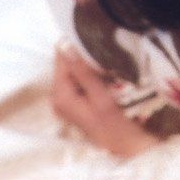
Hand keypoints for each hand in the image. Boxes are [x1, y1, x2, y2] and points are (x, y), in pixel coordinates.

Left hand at [51, 43, 158, 158]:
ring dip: (88, 63)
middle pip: (66, 64)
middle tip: (103, 47)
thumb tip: (66, 46)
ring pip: (73, 70)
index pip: (61, 58)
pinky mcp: (73, 101)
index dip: (76, 45)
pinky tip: (103, 71)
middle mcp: (57, 97)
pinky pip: (78, 78)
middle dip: (83, 55)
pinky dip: (89, 72)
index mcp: (60, 95)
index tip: (92, 35)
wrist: (122, 145)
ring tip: (105, 58)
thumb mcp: (100, 95)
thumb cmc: (113, 122)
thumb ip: (82, 71)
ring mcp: (64, 100)